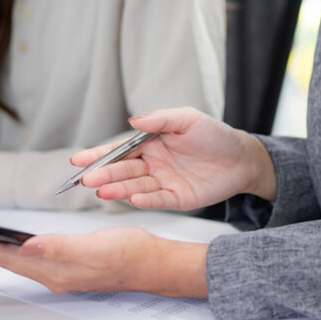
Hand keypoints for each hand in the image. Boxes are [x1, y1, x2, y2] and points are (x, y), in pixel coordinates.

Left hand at [0, 227, 208, 297]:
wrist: (154, 264)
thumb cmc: (130, 254)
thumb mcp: (93, 247)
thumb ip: (58, 248)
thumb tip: (26, 246)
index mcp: (54, 270)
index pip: (6, 256)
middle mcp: (52, 274)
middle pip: (4, 260)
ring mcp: (59, 271)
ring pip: (14, 260)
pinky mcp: (67, 265)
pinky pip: (28, 258)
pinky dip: (10, 249)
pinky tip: (7, 244)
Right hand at [70, 107, 276, 210]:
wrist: (242, 158)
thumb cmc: (215, 135)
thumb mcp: (188, 119)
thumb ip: (161, 120)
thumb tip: (134, 120)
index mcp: (150, 143)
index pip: (119, 149)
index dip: (98, 155)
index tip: (78, 160)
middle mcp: (152, 164)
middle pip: (123, 170)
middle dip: (104, 175)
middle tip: (87, 180)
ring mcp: (163, 182)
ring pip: (135, 186)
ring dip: (118, 189)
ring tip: (102, 192)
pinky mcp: (177, 199)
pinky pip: (158, 200)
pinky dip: (144, 200)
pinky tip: (131, 199)